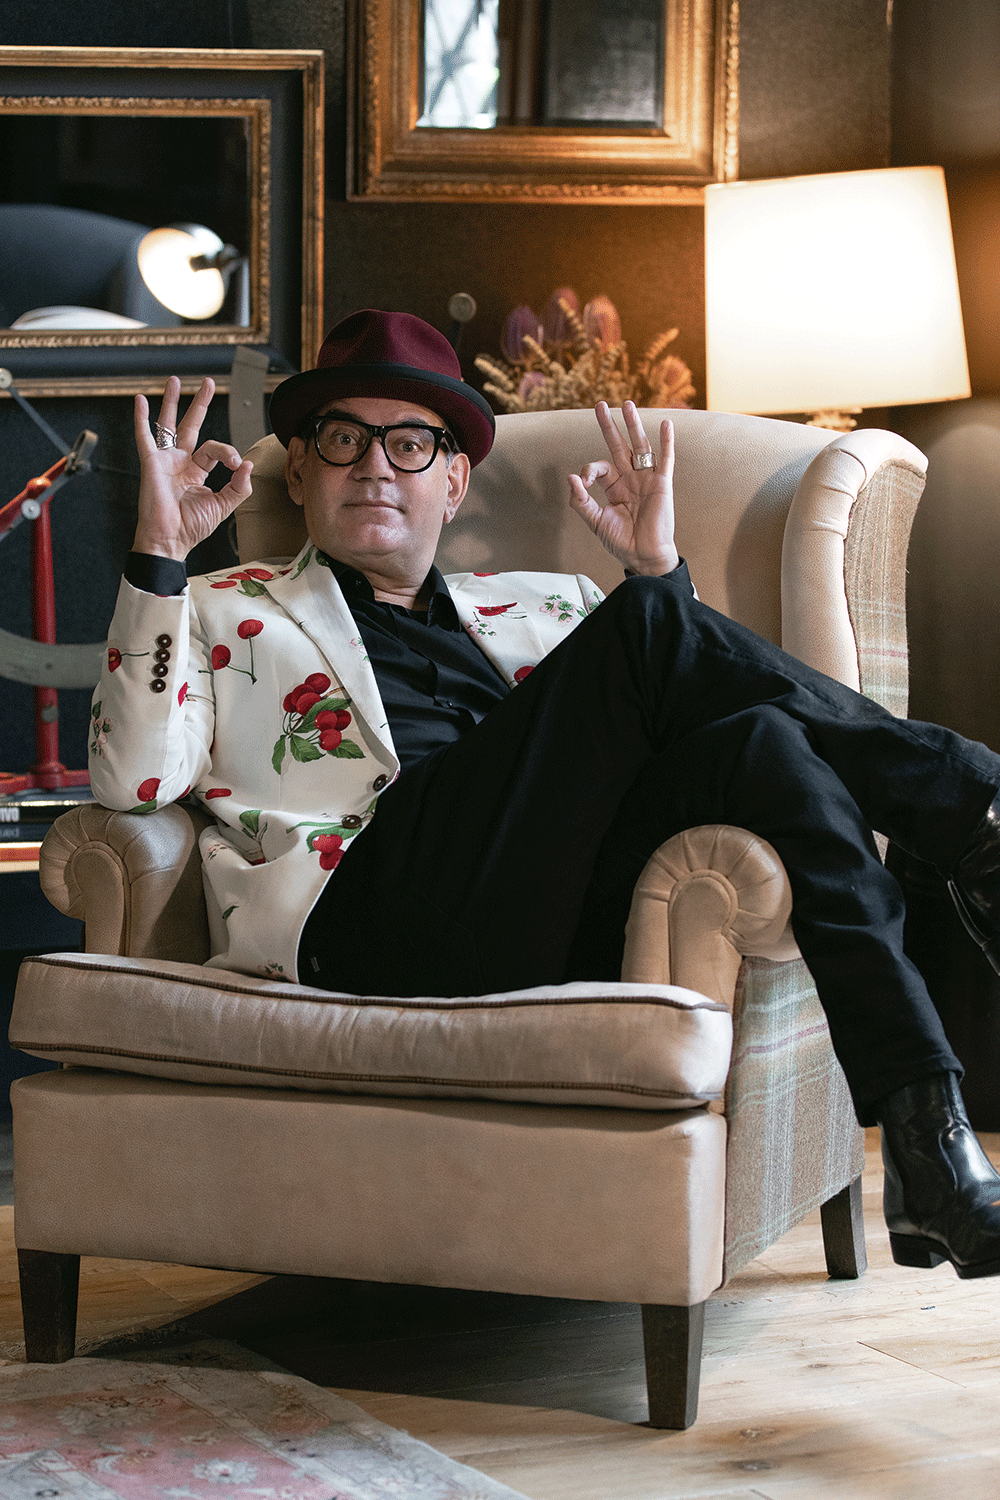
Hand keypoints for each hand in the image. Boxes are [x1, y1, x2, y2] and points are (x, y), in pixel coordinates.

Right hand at [132, 376, 253, 559]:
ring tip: (175, 380)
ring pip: (168, 425)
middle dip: (200, 404)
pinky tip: (140, 400)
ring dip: (172, 402)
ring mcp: (165, 461)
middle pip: (191, 426)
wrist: (170, 540)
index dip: (228, 452)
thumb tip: (247, 464)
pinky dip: (141, 418)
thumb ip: (239, 486)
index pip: (214, 450)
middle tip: (209, 383)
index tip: (237, 464)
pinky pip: (145, 437)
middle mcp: (180, 463)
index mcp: (196, 472)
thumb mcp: (222, 506)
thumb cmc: (191, 528)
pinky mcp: (151, 463)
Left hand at [568, 400, 678, 575]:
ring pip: (640, 446)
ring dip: (634, 425)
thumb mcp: (596, 521)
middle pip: (619, 446)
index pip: (600, 467)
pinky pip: (665, 459)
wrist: (644, 556)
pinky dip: (666, 442)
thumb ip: (581, 501)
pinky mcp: (662, 484)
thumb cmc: (621, 542)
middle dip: (609, 426)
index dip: (588, 470)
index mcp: (615, 487)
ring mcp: (647, 479)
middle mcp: (631, 479)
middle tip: (600, 405)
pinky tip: (666, 424)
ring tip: (627, 404)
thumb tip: (571, 477)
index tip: (582, 482)